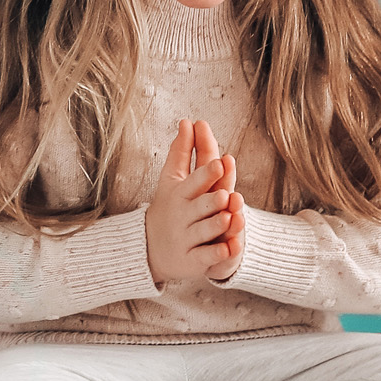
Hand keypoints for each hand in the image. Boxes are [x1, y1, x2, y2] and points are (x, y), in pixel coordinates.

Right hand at [145, 118, 239, 286]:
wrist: (149, 248)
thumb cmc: (169, 207)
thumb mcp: (172, 180)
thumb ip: (181, 152)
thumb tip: (187, 120)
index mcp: (179, 195)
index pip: (193, 182)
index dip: (207, 174)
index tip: (221, 162)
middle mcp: (182, 216)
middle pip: (199, 207)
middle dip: (212, 201)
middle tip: (224, 194)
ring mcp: (186, 239)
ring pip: (204, 231)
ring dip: (217, 225)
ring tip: (230, 217)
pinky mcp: (191, 260)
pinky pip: (206, 257)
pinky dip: (218, 254)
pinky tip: (230, 248)